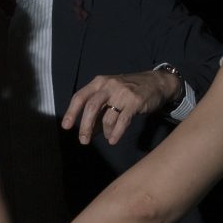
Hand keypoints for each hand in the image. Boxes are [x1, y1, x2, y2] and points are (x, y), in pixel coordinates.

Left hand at [62, 68, 179, 146]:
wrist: (156, 82)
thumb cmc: (129, 90)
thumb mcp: (111, 93)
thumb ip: (99, 110)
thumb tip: (88, 131)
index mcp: (99, 82)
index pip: (80, 96)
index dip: (71, 112)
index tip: (66, 126)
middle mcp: (108, 85)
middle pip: (91, 107)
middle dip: (85, 126)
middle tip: (83, 140)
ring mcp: (122, 93)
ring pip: (107, 117)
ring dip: (104, 131)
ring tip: (107, 136)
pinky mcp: (135, 102)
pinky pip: (122, 121)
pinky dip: (116, 133)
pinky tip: (113, 140)